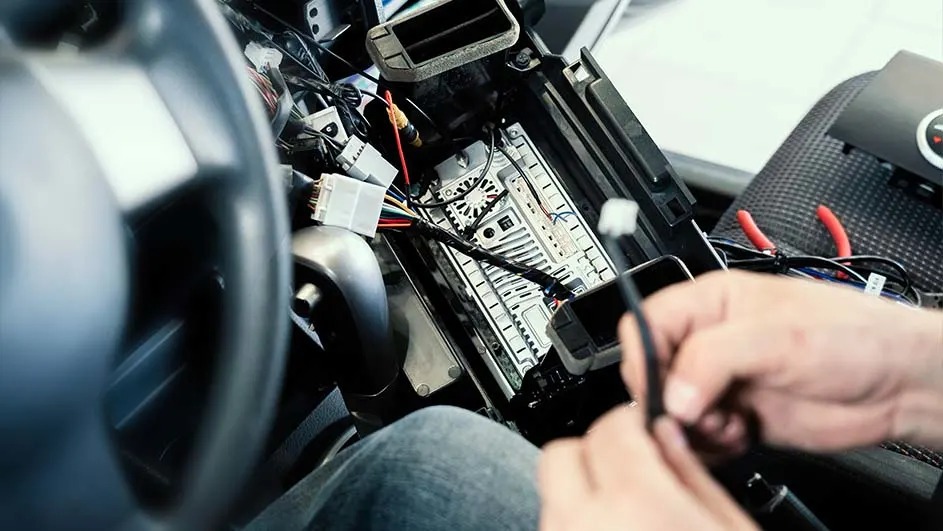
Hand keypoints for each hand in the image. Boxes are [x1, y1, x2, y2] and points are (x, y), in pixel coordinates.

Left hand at [538, 405, 756, 530]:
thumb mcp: (729, 523)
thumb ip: (690, 471)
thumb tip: (666, 433)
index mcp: (635, 502)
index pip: (612, 426)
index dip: (634, 418)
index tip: (648, 426)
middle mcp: (584, 522)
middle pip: (564, 453)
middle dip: (595, 449)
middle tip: (632, 462)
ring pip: (554, 491)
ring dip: (584, 485)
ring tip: (628, 503)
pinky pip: (555, 522)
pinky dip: (578, 517)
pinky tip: (618, 528)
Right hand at [620, 270, 942, 453]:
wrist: (898, 383)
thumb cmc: (853, 336)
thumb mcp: (775, 336)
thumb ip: (712, 358)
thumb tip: (671, 394)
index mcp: (710, 302)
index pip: (645, 324)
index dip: (644, 358)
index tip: (660, 388)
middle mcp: (710, 341)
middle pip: (653, 372)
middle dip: (669, 400)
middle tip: (697, 413)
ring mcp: (723, 380)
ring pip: (673, 410)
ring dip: (692, 427)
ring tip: (726, 425)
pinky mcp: (737, 416)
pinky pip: (699, 436)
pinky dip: (710, 445)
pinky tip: (739, 436)